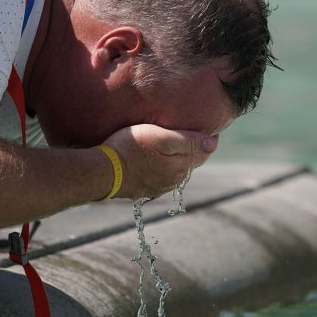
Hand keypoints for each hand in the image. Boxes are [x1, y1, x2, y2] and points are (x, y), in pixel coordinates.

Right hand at [103, 124, 217, 198]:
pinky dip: (163, 168)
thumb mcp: (161, 138)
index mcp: (181, 167)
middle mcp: (174, 180)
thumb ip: (189, 141)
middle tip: (190, 132)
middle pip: (190, 162)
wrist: (102, 171)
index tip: (207, 126)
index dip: (207, 139)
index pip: (204, 152)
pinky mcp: (144, 190)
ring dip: (177, 159)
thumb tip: (214, 143)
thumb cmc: (130, 148)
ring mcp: (158, 187)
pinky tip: (156, 160)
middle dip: (193, 149)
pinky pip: (161, 177)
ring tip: (172, 144)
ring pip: (176, 170)